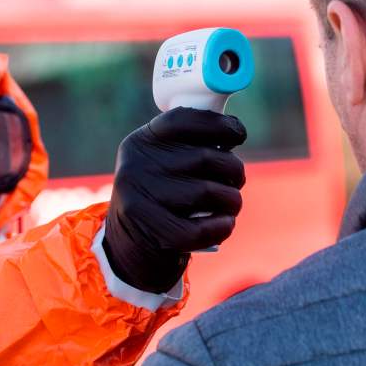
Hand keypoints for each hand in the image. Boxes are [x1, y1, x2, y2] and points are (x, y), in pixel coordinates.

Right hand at [103, 107, 246, 293]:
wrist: (128, 246)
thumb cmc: (160, 197)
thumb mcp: (159, 164)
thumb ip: (186, 146)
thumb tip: (232, 132)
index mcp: (141, 142)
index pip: (183, 119)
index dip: (219, 124)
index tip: (238, 134)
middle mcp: (136, 166)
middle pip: (205, 157)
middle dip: (234, 169)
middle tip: (236, 180)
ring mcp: (141, 199)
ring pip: (208, 192)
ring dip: (232, 200)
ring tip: (231, 204)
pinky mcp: (151, 232)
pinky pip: (202, 228)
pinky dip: (223, 226)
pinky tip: (225, 224)